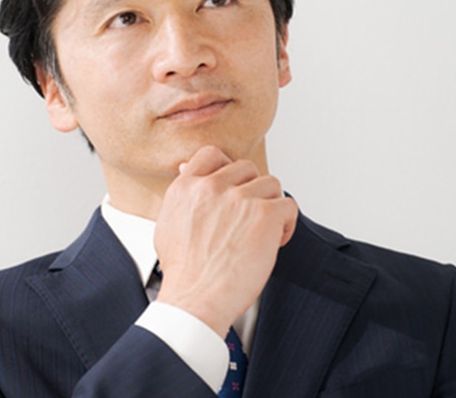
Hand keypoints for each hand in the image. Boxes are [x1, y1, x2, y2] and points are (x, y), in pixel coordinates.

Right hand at [153, 145, 296, 337]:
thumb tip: (185, 172)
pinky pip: (288, 206)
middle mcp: (212, 187)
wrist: (195, 299)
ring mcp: (239, 198)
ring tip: (263, 231)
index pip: (212, 154)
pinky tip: (274, 241)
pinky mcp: (264, 215)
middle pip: (246, 168)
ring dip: (271, 206)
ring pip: (271, 184)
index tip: (234, 185)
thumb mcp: (167, 224)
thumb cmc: (184, 272)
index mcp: (186, 187)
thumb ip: (181, 196)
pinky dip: (286, 224)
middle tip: (250, 217)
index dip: (228, 169)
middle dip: (252, 191)